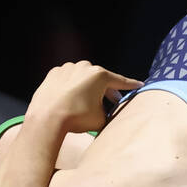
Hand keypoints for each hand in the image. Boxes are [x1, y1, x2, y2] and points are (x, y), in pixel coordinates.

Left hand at [27, 61, 141, 133]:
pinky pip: (68, 79)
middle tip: (112, 100)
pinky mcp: (54, 73)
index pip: (120, 81)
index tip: (139, 85)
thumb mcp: (100, 119)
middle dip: (107, 90)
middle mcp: (84, 67)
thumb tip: (105, 113)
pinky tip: (70, 99)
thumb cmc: (76, 118)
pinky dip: (71, 87)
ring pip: (83, 77)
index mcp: (100, 76)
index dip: (131, 85)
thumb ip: (107, 113)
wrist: (47, 118)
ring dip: (88, 87)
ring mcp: (67, 68)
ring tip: (87, 101)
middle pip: (101, 79)